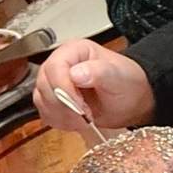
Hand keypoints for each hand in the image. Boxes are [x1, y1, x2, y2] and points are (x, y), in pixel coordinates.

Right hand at [32, 40, 155, 135]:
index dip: (63, 89)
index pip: (55, 67)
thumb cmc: (127, 84)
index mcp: (74, 51)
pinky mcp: (53, 100)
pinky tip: (77, 121)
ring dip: (62, 115)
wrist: (131, 101)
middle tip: (85, 115)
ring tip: (84, 119)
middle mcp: (60, 64)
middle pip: (44, 84)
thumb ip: (99, 72)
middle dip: (64, 105)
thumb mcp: (119, 77)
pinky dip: (60, 121)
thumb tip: (75, 73)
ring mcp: (54, 82)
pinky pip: (45, 112)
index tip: (79, 106)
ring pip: (41, 100)